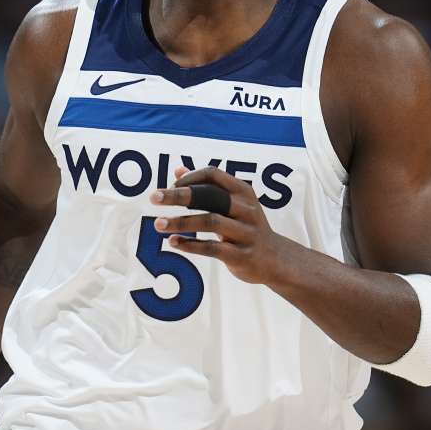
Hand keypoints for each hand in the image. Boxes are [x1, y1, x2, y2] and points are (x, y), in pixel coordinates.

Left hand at [149, 166, 298, 284]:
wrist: (276, 260)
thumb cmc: (247, 227)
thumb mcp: (233, 203)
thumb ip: (207, 187)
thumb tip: (177, 169)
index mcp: (243, 192)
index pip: (213, 174)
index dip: (189, 178)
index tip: (170, 186)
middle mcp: (246, 209)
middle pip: (209, 196)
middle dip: (179, 195)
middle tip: (154, 197)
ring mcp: (245, 232)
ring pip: (209, 221)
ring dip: (180, 222)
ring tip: (158, 224)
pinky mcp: (241, 255)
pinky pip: (212, 248)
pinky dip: (190, 245)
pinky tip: (172, 243)